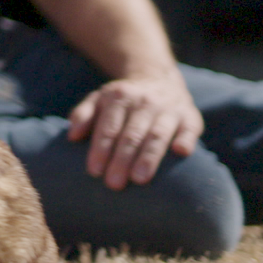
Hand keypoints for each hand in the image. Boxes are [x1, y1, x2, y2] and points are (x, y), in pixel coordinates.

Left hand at [66, 71, 202, 189]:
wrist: (158, 78)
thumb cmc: (122, 100)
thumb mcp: (98, 99)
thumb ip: (83, 115)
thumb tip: (72, 136)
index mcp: (120, 97)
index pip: (108, 126)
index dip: (101, 149)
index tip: (94, 171)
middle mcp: (145, 101)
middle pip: (132, 134)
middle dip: (122, 159)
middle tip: (114, 184)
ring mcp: (169, 109)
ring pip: (157, 134)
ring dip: (149, 157)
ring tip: (140, 179)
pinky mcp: (190, 117)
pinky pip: (189, 129)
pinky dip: (186, 139)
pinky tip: (181, 152)